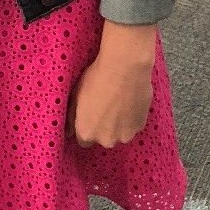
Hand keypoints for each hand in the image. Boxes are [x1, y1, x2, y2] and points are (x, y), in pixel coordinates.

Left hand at [68, 23, 154, 147]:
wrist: (124, 68)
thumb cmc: (96, 79)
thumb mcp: (75, 95)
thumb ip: (70, 117)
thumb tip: (69, 131)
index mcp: (87, 132)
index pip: (83, 140)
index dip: (86, 127)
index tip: (88, 116)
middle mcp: (107, 140)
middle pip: (103, 138)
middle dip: (102, 127)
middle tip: (104, 106)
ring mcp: (125, 135)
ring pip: (119, 133)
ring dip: (118, 124)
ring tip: (117, 103)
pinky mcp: (140, 126)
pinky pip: (132, 125)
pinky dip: (130, 118)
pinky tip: (128, 101)